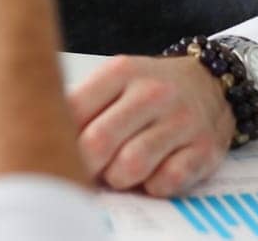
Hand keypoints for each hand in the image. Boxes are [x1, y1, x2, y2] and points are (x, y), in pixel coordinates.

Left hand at [69, 54, 233, 195]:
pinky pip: (166, 182)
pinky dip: (152, 186)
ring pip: (131, 166)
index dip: (60, 137)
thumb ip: (82, 104)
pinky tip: (151, 174)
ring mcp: (181, 121)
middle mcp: (152, 93)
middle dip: (87, 165)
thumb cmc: (149, 88)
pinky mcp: (204, 149)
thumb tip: (48, 137)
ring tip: (119, 171)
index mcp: (121, 72)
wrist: (208, 83)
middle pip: (99, 142)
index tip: (60, 148)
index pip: (73, 110)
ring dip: (118, 178)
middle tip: (88, 168)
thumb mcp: (114, 80)